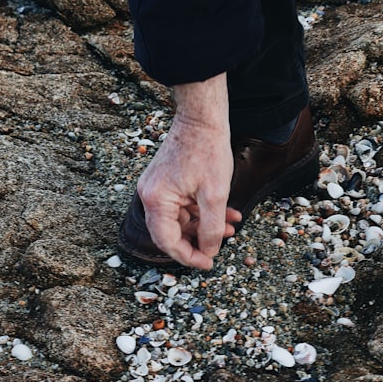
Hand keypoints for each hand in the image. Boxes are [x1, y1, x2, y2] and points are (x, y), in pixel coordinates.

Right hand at [136, 75, 240, 268]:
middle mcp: (151, 195)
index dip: (188, 256)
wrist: (203, 118)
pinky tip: (227, 212)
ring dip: (206, 224)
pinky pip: (184, 204)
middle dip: (200, 240)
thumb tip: (209, 251)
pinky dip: (203, 210)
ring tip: (231, 227)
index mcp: (156, 200)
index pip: (167, 241)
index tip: (207, 263)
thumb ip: (211, 227)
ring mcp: (159, 187)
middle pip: (173, 231)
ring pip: (182, 218)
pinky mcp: (168, 180)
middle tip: (221, 247)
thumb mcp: (215, 195)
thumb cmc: (207, 150)